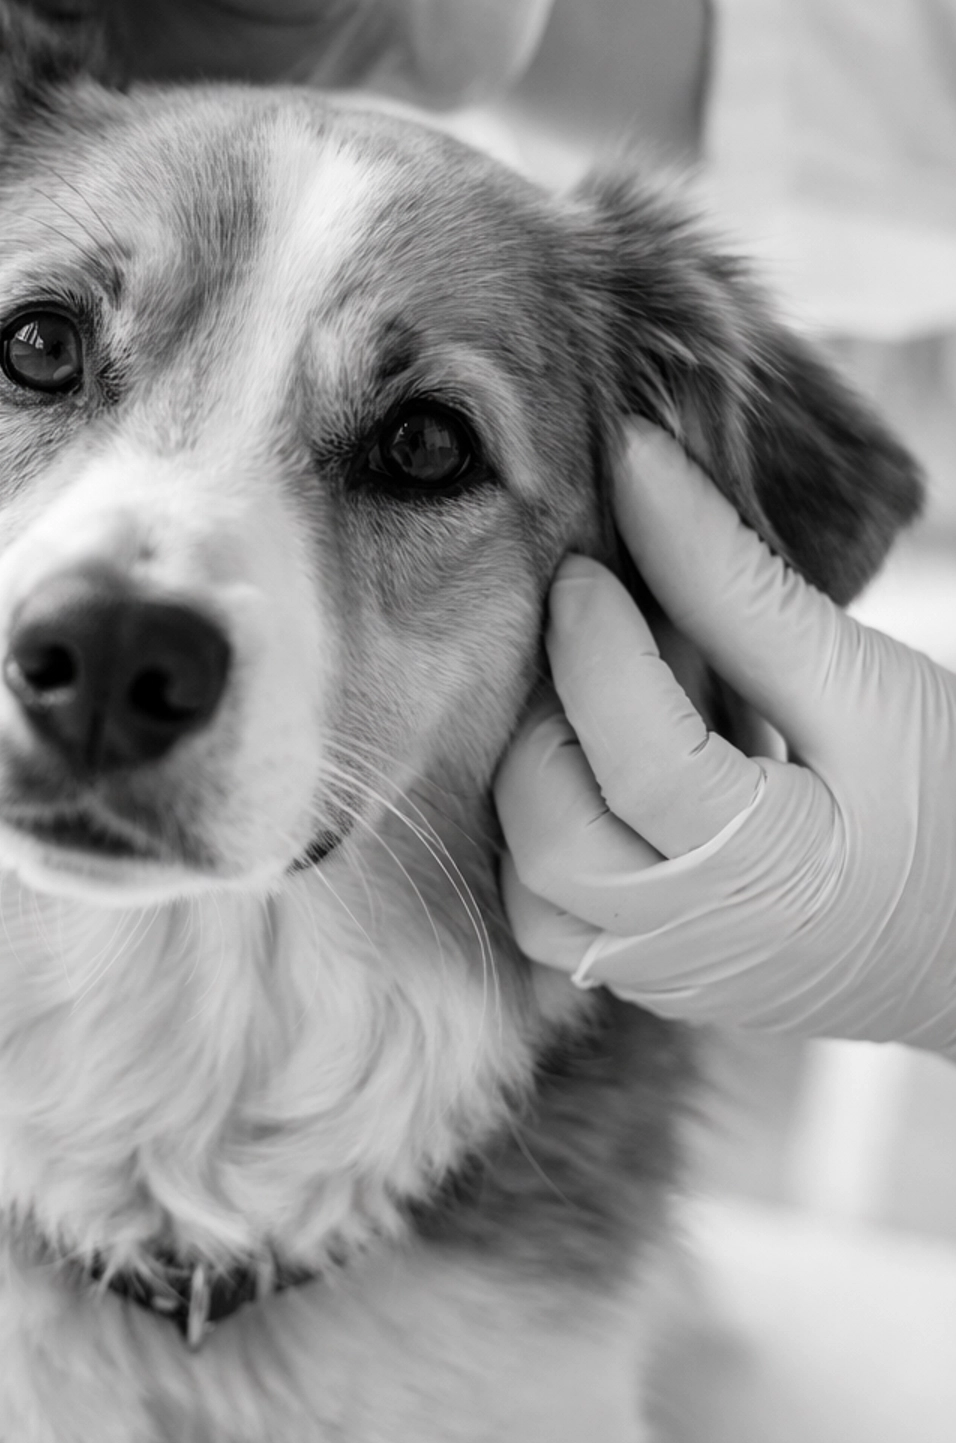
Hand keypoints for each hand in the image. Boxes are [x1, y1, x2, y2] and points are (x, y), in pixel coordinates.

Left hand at [495, 425, 955, 1052]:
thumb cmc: (951, 801)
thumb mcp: (861, 683)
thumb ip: (735, 584)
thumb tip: (635, 460)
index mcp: (755, 866)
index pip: (627, 744)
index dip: (592, 635)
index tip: (584, 555)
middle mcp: (686, 939)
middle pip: (547, 822)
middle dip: (552, 711)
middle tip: (593, 631)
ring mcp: (660, 975)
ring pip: (529, 881)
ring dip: (540, 779)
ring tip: (602, 701)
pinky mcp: (650, 983)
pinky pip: (552, 918)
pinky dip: (551, 837)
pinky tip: (601, 766)